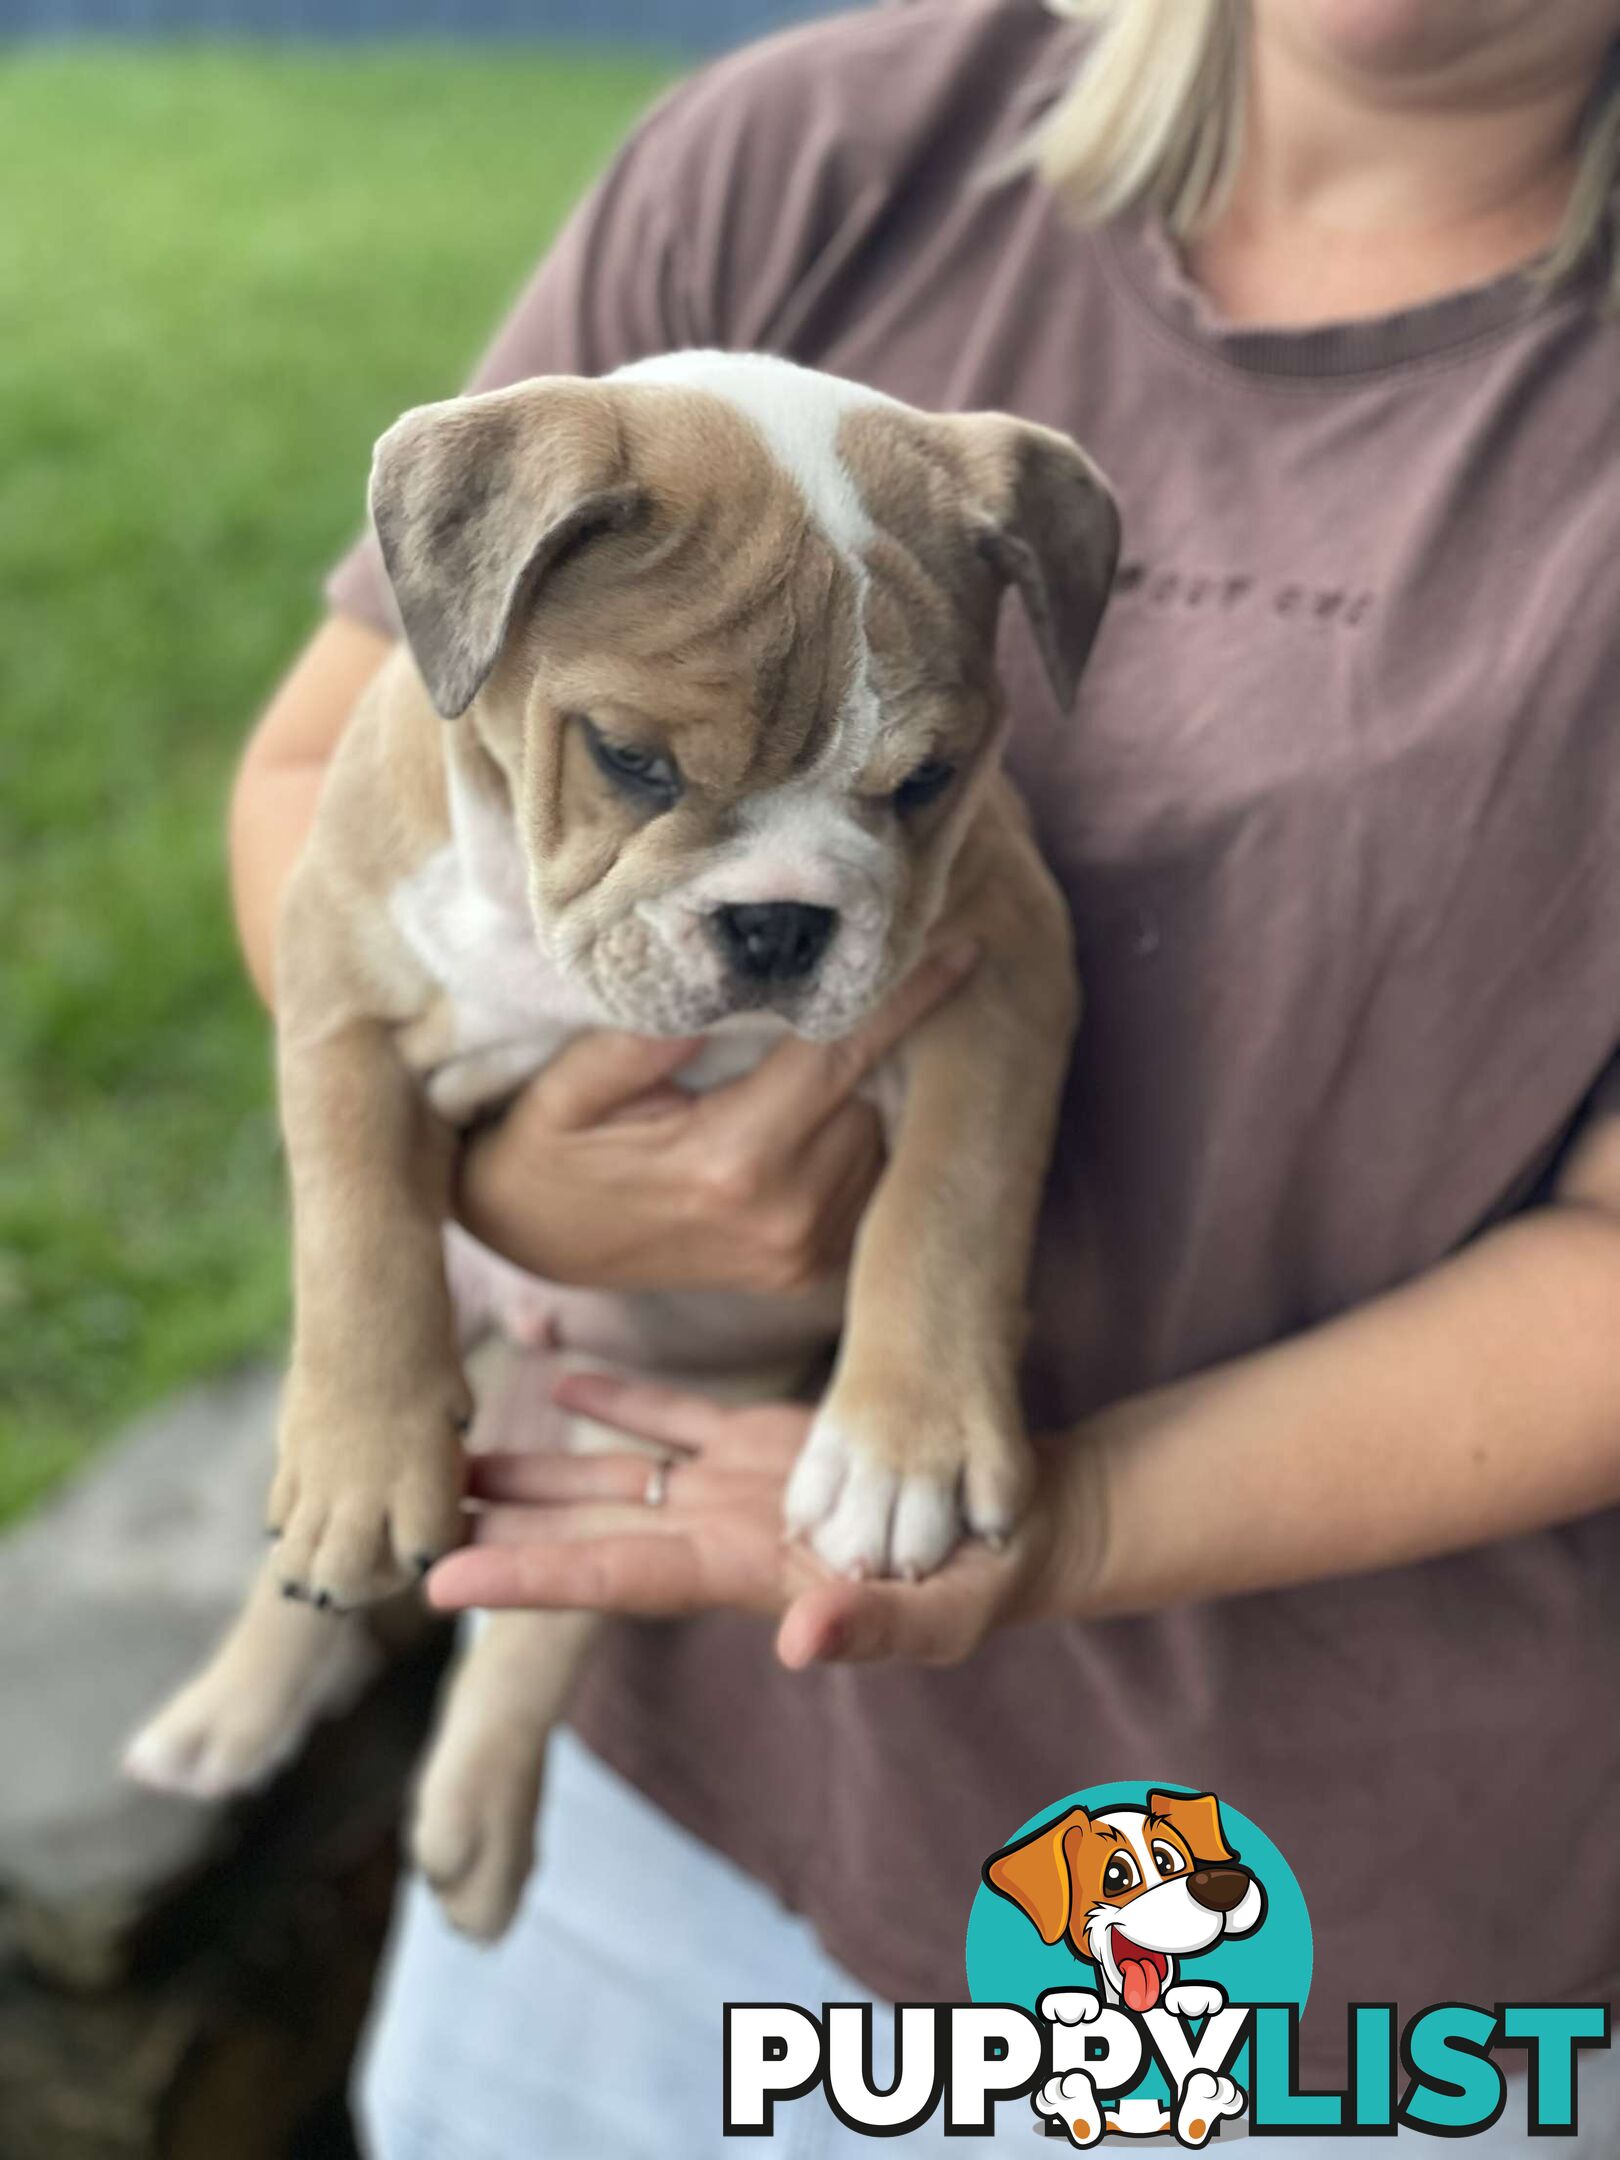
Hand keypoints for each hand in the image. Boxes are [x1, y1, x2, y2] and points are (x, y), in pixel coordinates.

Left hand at [426, 1371, 1083, 1667]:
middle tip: (402, 1512)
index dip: (527, 1578)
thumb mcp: (947, 1614)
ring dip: (536, 1464)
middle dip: (498, 1526)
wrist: (1017, 1527)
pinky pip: (676, 1416)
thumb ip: (877, 1628)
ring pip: (614, 1474)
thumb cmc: (989, 1580)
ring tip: (453, 1450)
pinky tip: (560, 1374)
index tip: (438, 1581)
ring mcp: (737, 1488)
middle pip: (587, 1530)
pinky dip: (620, 1399)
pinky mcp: (767, 1442)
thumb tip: (802, 1641)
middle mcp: (720, 1533)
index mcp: (746, 1574)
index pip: (616, 1577)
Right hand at [454, 941, 978, 1295]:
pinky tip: (800, 1122)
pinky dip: (847, 1142)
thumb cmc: (544, 1151)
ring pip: (876, 1138)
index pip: (841, 1056)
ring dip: (855, 1098)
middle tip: (838, 997)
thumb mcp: (566, 1086)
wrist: (526, 1243)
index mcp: (733, 1162)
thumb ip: (641, 1038)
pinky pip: (863, 1183)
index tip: (963, 949)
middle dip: (863, 1046)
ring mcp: (800, 1253)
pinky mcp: (803, 1272)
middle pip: (871, 1096)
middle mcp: (786, 1214)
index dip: (905, 999)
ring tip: (800, 1067)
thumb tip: (726, 979)